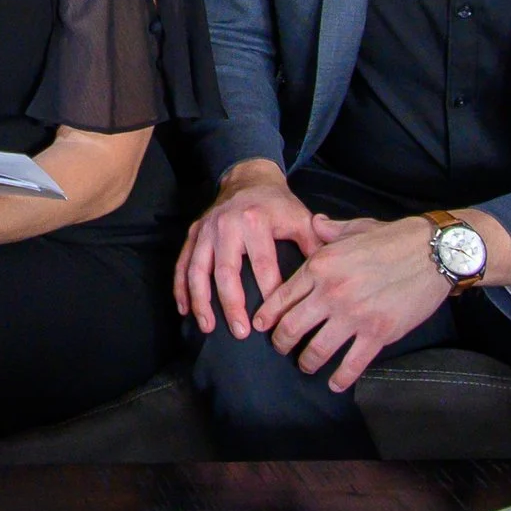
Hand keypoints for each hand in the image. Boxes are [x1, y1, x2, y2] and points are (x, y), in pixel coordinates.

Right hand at [174, 160, 318, 338]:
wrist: (247, 177)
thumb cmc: (277, 204)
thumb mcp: (300, 217)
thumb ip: (314, 246)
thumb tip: (329, 277)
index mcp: (256, 221)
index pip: (262, 264)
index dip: (269, 294)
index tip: (276, 320)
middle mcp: (226, 225)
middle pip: (226, 271)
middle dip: (232, 304)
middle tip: (241, 333)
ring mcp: (206, 230)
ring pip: (197, 269)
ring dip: (201, 301)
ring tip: (208, 328)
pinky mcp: (193, 233)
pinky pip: (182, 263)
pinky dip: (181, 288)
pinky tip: (184, 310)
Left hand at [254, 214, 447, 392]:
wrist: (432, 252)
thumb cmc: (393, 238)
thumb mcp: (354, 228)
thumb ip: (328, 230)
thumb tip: (314, 223)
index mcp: (320, 265)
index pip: (282, 297)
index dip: (268, 315)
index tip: (261, 326)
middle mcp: (331, 293)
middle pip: (292, 327)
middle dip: (281, 342)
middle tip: (281, 348)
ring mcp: (354, 315)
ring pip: (318, 349)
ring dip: (307, 362)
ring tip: (305, 365)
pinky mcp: (378, 333)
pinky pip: (353, 363)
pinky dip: (341, 378)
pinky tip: (335, 384)